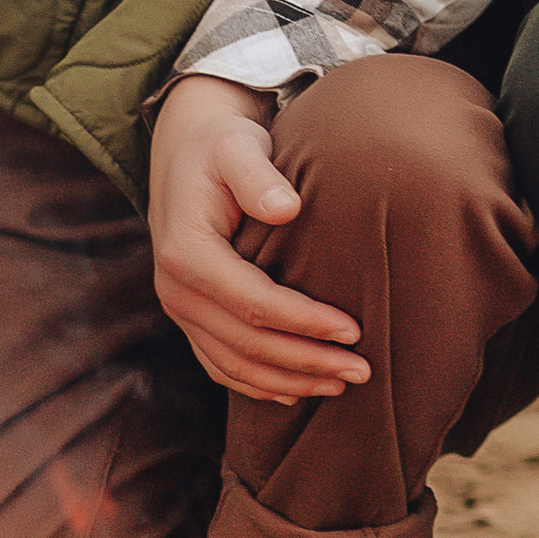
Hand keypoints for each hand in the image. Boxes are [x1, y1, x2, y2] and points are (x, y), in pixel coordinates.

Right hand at [147, 73, 370, 405]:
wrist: (187, 153)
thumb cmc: (223, 147)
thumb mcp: (237, 146)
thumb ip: (257, 174)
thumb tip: (287, 208)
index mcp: (186, 251)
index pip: (254, 303)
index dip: (304, 322)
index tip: (354, 330)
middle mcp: (175, 289)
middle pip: (247, 344)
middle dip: (307, 362)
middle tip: (363, 371)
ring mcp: (179, 309)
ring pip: (234, 364)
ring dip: (289, 380)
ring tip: (342, 385)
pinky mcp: (189, 318)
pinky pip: (220, 365)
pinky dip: (258, 384)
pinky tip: (296, 391)